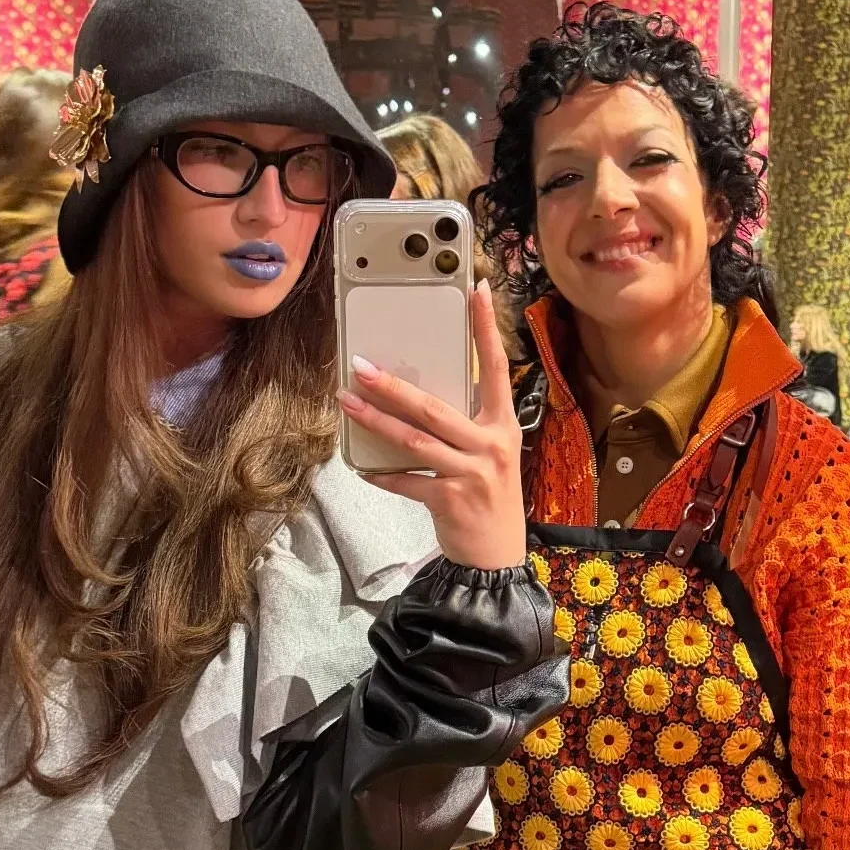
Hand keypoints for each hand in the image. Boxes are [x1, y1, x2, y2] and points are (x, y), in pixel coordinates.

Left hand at [338, 279, 526, 569]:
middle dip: (393, 386)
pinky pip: (408, 482)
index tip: (476, 291)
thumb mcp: (490, 455)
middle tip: (361, 365)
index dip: (486, 329)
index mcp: (502, 425)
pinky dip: (383, 474)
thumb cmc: (489, 499)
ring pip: (415, 441)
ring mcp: (472, 473)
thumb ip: (464, 426)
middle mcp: (491, 445)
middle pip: (435, 407)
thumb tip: (415, 397)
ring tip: (347, 403)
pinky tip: (363, 467)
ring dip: (377, 422)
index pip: (495, 367)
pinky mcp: (451, 501)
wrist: (497, 558)